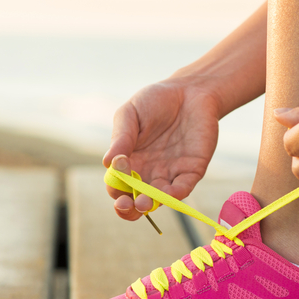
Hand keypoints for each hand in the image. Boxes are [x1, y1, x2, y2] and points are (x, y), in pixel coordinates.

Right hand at [103, 79, 220, 220]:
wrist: (190, 90)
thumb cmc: (155, 101)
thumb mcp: (130, 114)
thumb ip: (121, 137)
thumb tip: (107, 162)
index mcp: (129, 162)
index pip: (118, 186)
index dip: (115, 189)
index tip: (116, 181)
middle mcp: (148, 173)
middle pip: (135, 200)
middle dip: (129, 208)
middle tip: (126, 204)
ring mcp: (170, 173)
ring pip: (158, 199)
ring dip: (150, 204)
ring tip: (143, 203)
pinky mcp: (192, 170)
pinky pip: (182, 188)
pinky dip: (175, 194)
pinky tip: (168, 194)